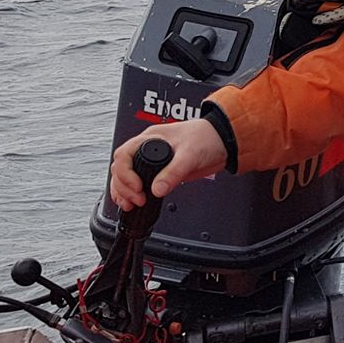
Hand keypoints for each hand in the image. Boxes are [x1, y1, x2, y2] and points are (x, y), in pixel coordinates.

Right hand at [108, 118, 227, 209]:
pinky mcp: (159, 172)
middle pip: (120, 167)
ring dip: (123, 192)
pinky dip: (131, 193)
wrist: (223, 141)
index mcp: (150, 138)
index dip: (125, 173)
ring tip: (131, 205)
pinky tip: (133, 203)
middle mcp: (147, 148)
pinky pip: (137, 183)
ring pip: (125, 176)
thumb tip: (157, 190)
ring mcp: (151, 161)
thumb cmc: (208, 137)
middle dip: (123, 186)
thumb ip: (173, 172)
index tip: (137, 187)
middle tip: (137, 200)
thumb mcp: (190, 155)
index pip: (124, 155)